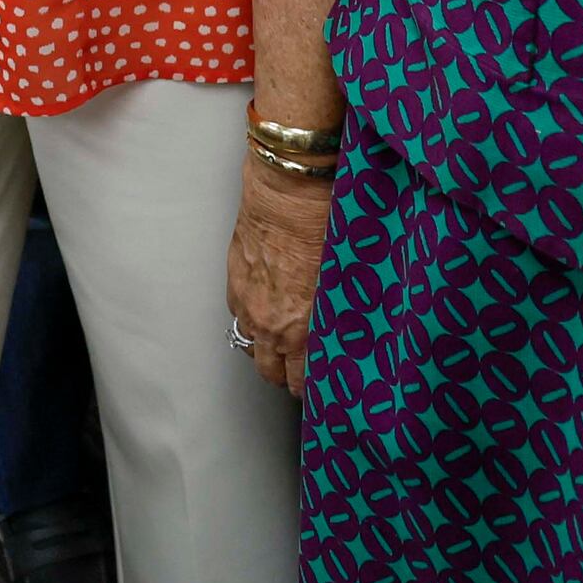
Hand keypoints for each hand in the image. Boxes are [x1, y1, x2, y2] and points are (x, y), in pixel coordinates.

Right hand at [223, 162, 333, 398]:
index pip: (300, 381)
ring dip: (264, 348)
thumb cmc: (324, 230)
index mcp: (303, 330)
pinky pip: (238, 315)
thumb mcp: (346, 281)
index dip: (310, 388)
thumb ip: (340, 316)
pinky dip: (249, 319)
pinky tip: (263, 311)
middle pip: (270, 371)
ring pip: (250, 345)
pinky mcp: (234, 281)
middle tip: (299, 370)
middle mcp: (270, 325)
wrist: (289, 193)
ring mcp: (248, 304)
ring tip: (279, 343)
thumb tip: (348, 332)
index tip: (318, 388)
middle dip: (285, 375)